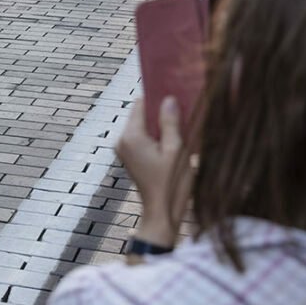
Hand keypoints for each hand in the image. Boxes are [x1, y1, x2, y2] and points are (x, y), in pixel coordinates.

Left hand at [115, 96, 190, 246]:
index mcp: (131, 136)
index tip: (175, 90)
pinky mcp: (131, 157)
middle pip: (141, 114)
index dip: (157, 96)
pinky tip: (175, 138)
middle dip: (160, 110)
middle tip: (183, 107)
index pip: (141, 103)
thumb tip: (168, 99)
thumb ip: (171, 123)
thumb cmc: (171, 184)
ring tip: (182, 123)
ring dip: (161, 124)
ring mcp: (125, 150)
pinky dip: (157, 135)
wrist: (161, 214)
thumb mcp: (177, 150)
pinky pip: (144, 138)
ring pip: (144, 126)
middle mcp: (122, 141)